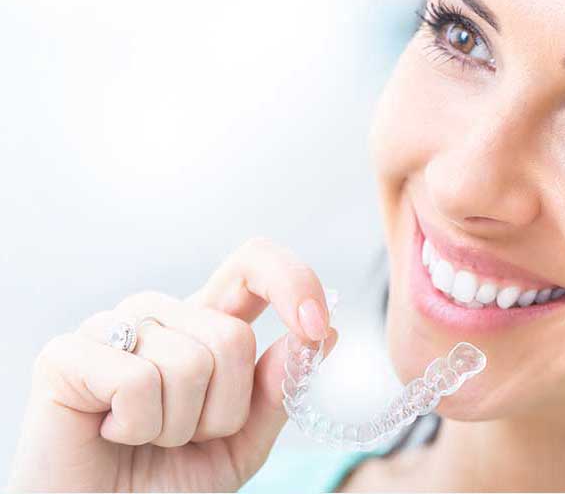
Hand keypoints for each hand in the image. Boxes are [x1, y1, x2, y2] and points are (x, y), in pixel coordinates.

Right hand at [7, 237, 337, 491]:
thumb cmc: (166, 479)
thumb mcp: (241, 442)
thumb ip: (279, 390)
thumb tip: (325, 333)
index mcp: (205, 323)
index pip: (254, 265)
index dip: (293, 282)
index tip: (316, 327)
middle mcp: (161, 313)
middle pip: (233, 337)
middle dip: (225, 410)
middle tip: (186, 437)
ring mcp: (111, 326)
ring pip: (191, 362)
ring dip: (179, 425)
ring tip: (146, 437)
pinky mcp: (67, 354)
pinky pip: (138, 382)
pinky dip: (137, 427)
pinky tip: (112, 432)